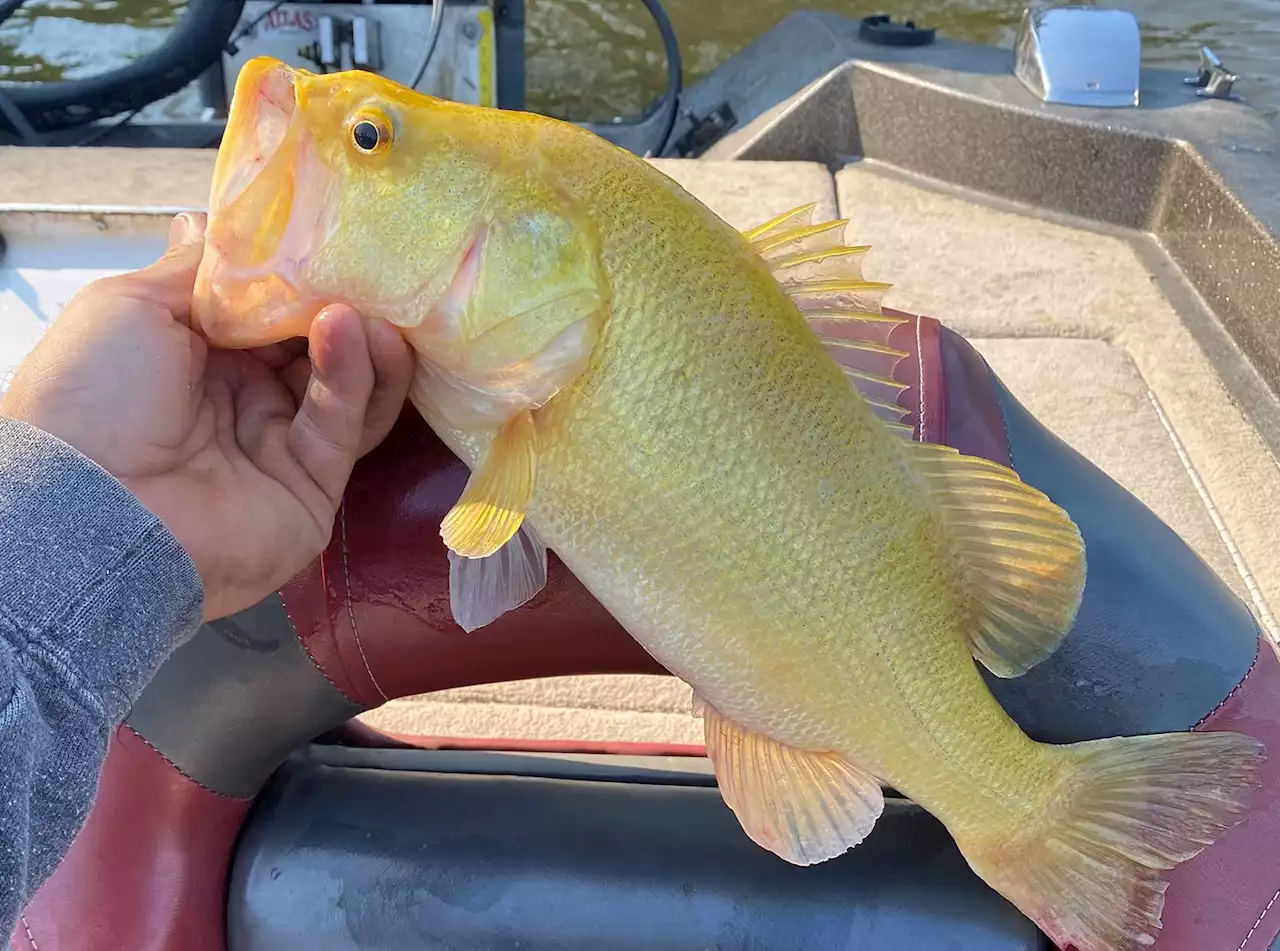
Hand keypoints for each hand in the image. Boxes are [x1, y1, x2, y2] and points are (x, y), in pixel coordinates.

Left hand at [1, 212, 414, 620]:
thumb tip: (208, 221)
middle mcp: (244, 400)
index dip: (301, 278)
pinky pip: (340, 428)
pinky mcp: (313, 489)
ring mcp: (279, 446)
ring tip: (372, 309)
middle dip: (345, 307)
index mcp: (198, 358)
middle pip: (316, 349)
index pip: (270, 312)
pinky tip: (350, 333)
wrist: (92, 509)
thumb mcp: (131, 307)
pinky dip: (352, 378)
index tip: (334, 240)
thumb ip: (195, 270)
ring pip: (345, 390)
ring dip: (363, 345)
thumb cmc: (92, 396)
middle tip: (373, 270)